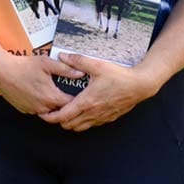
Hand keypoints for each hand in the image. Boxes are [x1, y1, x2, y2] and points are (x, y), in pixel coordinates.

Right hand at [0, 52, 80, 115]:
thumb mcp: (47, 63)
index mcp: (51, 97)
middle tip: (66, 91)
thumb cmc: (23, 66)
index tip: (80, 94)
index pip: (71, 104)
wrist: (1, 71)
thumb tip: (80, 73)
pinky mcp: (24, 109)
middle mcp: (43, 107)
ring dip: (52, 104)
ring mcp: (32, 110)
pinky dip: (41, 104)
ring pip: (48, 111)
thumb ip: (65, 69)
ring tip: (52, 91)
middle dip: (65, 102)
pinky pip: (37, 110)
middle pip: (60, 109)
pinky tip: (39, 93)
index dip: (77, 99)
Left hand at [37, 53, 156, 131]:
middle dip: (58, 120)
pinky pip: (91, 125)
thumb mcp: (97, 65)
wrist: (139, 86)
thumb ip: (78, 61)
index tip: (43, 113)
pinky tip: (82, 112)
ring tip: (65, 112)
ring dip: (70, 122)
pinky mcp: (108, 118)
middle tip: (52, 111)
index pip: (63, 115)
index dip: (50, 117)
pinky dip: (82, 122)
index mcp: (86, 102)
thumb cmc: (119, 76)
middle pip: (68, 125)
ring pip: (79, 127)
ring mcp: (100, 117)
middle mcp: (92, 113)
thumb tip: (63, 56)